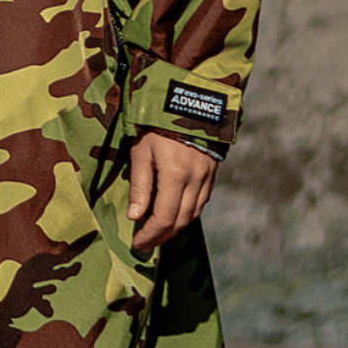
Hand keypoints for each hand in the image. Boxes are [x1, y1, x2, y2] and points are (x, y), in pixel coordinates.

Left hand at [127, 130, 216, 254]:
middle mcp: (195, 180)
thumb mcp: (142, 151)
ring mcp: (207, 178)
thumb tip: (135, 217)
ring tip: (156, 234)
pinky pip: (201, 203)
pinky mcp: (212, 174)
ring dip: (174, 229)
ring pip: (193, 215)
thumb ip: (140, 184)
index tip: (136, 243)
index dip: (150, 234)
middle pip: (180, 221)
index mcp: (175, 175)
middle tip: (144, 244)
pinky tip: (174, 216)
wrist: (189, 103)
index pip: (164, 217)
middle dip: (161, 237)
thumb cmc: (158, 125)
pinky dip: (186, 214)